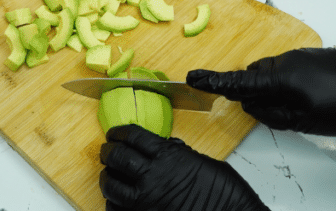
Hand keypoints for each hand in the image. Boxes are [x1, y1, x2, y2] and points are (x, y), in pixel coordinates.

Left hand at [100, 125, 268, 210]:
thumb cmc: (227, 194)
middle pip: (117, 157)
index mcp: (169, 157)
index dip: (120, 132)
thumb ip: (178, 153)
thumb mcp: (202, 162)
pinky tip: (118, 200)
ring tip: (110, 175)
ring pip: (111, 185)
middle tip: (108, 151)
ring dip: (107, 178)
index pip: (133, 136)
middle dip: (108, 151)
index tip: (115, 134)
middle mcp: (154, 177)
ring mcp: (148, 202)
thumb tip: (166, 147)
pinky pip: (117, 210)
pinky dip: (114, 204)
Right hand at [187, 48, 335, 135]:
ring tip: (298, 105)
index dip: (214, 82)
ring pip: (271, 71)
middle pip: (255, 75)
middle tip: (268, 109)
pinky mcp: (310, 55)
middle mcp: (284, 60)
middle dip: (254, 91)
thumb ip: (272, 114)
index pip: (238, 80)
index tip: (193, 78)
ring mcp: (298, 55)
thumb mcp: (304, 121)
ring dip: (273, 86)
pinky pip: (287, 66)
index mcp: (279, 77)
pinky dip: (287, 80)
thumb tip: (251, 107)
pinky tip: (308, 94)